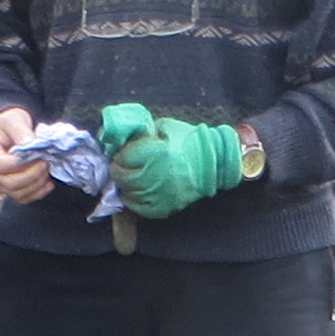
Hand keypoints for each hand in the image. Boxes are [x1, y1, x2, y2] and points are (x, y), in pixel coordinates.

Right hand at [0, 106, 56, 202]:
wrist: (7, 130)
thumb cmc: (8, 123)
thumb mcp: (13, 118)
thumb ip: (20, 130)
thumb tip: (31, 145)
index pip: (1, 165)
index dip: (21, 163)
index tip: (37, 153)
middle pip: (9, 183)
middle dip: (32, 175)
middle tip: (46, 161)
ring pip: (16, 193)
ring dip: (37, 184)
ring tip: (47, 169)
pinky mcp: (9, 188)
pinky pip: (23, 198)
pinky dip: (38, 193)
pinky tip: (48, 183)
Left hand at [99, 105, 246, 216]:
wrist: (215, 163)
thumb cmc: (189, 141)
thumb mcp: (163, 127)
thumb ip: (141, 133)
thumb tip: (119, 137)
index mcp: (154, 153)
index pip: (121, 158)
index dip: (120, 154)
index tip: (125, 152)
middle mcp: (154, 176)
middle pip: (121, 176)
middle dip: (120, 170)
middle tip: (126, 165)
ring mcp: (159, 195)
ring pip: (127, 193)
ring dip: (126, 185)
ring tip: (134, 176)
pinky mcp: (163, 208)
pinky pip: (138, 208)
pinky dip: (133, 200)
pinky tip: (139, 190)